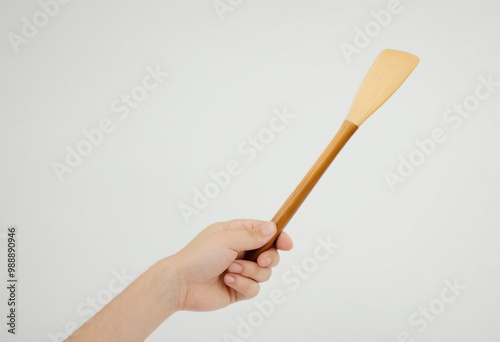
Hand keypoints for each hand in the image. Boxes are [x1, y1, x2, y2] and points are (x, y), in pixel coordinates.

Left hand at [171, 220, 292, 310]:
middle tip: (261, 261)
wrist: (182, 283)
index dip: (279, 236)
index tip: (287, 244)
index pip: (265, 232)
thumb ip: (253, 236)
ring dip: (249, 272)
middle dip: (269, 258)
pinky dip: (242, 285)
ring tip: (230, 270)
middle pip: (270, 254)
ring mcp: (239, 271)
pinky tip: (227, 281)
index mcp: (236, 233)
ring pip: (264, 273)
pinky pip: (254, 289)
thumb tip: (273, 228)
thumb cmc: (199, 255)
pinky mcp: (237, 289)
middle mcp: (240, 251)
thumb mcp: (227, 239)